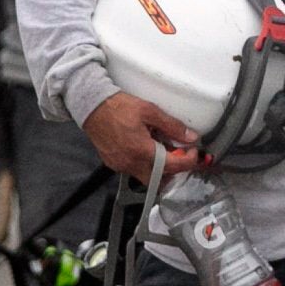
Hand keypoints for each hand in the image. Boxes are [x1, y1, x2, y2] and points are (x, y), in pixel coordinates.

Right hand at [83, 92, 200, 187]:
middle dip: (174, 170)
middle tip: (180, 154)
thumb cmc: (119, 107)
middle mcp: (130, 163)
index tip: (193, 151)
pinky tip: (147, 149)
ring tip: (163, 149)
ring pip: (146, 176)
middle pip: (160, 179)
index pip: (173, 167)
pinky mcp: (112, 163)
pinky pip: (134, 170)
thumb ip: (172, 126)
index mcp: (142, 152)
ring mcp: (119, 165)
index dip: (189, 160)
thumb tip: (191, 137)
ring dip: (159, 168)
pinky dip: (145, 164)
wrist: (91, 106)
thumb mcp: (150, 111)